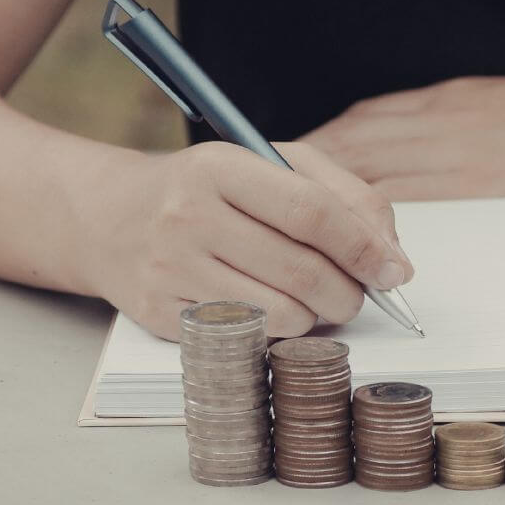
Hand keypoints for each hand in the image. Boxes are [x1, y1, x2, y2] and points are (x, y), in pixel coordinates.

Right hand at [73, 142, 413, 340]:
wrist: (109, 216)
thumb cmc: (213, 189)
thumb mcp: (276, 166)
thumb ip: (346, 198)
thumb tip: (393, 260)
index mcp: (221, 167)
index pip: (312, 212)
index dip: (363, 247)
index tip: (394, 272)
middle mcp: (188, 215)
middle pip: (301, 270)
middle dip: (349, 292)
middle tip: (360, 294)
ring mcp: (169, 267)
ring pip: (280, 313)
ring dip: (317, 316)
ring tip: (314, 298)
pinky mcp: (158, 313)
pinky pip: (247, 338)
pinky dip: (279, 331)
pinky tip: (274, 308)